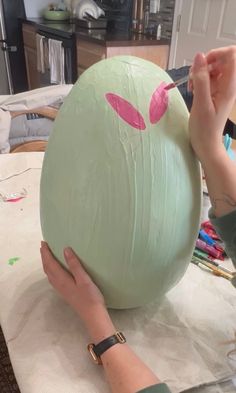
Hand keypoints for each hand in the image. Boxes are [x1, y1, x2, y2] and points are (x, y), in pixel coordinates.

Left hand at [40, 242, 114, 341]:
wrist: (92, 315)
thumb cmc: (90, 296)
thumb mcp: (84, 279)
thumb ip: (74, 264)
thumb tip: (65, 249)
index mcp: (62, 279)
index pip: (50, 263)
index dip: (46, 253)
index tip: (44, 242)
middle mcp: (58, 284)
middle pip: (47, 268)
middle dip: (44, 256)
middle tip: (43, 246)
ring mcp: (61, 289)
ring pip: (49, 273)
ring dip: (46, 263)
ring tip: (47, 255)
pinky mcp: (65, 292)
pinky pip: (53, 278)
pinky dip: (50, 270)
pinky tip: (55, 269)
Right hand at [189, 46, 235, 163]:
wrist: (206, 144)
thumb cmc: (204, 128)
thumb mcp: (200, 104)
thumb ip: (201, 79)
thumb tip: (199, 56)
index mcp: (229, 87)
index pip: (232, 56)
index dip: (217, 54)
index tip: (202, 64)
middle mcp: (228, 85)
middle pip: (222, 60)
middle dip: (206, 64)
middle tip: (194, 77)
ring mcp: (222, 89)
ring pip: (214, 68)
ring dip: (200, 73)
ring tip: (192, 86)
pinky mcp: (215, 93)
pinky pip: (209, 78)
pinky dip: (200, 80)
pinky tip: (193, 90)